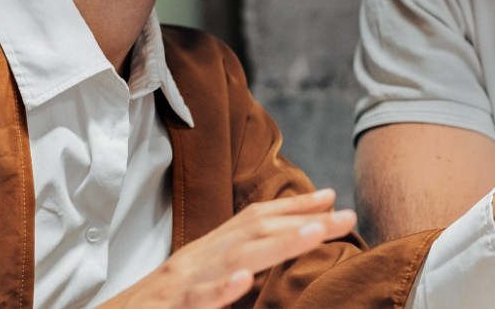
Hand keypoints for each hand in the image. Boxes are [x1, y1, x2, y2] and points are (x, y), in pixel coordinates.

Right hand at [100, 189, 355, 308]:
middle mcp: (194, 262)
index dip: (291, 208)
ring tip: (314, 232)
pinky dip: (219, 289)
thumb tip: (258, 265)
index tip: (330, 196)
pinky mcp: (165, 308)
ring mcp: (180, 284)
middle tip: (345, 215)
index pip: (251, 222)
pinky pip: (195, 298)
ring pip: (232, 259)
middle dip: (301, 221)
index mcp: (203, 255)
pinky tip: (243, 282)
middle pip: (252, 233)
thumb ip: (226, 269)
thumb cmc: (150, 307)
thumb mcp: (194, 283)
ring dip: (276, 244)